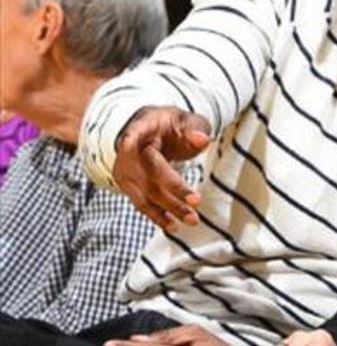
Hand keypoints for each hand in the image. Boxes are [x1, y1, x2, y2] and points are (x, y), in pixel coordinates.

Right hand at [112, 106, 208, 230]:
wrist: (149, 133)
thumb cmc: (171, 125)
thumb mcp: (185, 120)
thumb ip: (194, 129)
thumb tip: (203, 139)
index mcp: (142, 126)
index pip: (135, 132)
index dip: (130, 138)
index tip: (127, 143)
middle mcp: (127, 150)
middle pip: (148, 171)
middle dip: (172, 188)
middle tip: (196, 201)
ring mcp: (125, 170)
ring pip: (145, 192)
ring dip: (168, 208)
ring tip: (192, 219)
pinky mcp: (128, 186)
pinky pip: (142, 203)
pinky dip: (158, 215)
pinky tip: (173, 226)